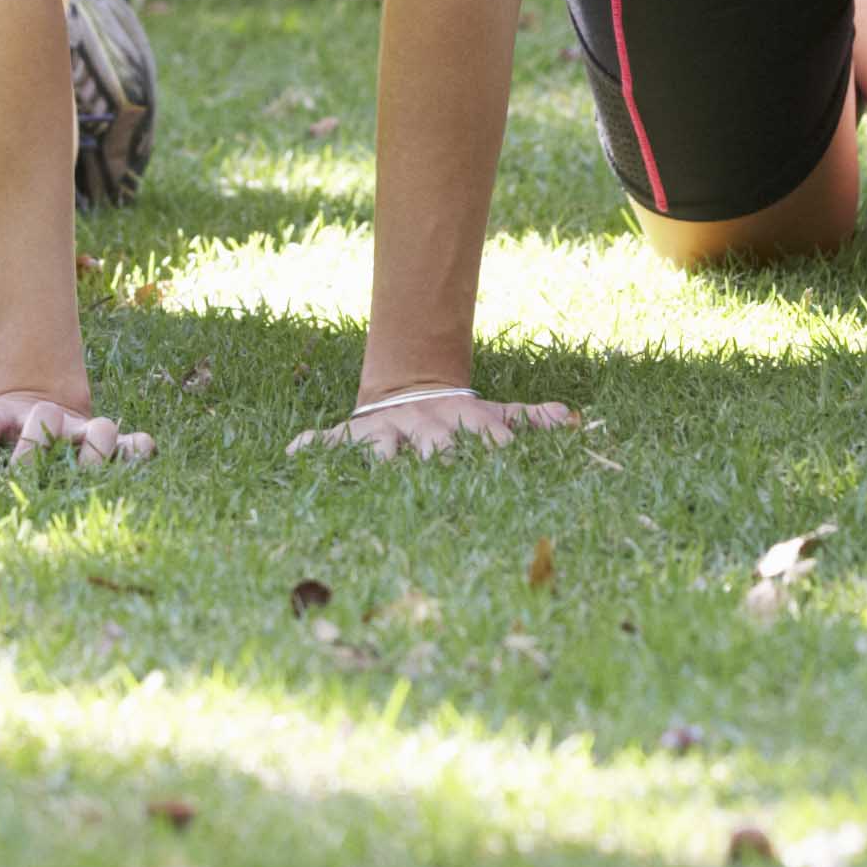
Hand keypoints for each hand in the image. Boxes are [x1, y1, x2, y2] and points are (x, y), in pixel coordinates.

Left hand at [0, 391, 154, 470]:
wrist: (31, 405)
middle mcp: (42, 419)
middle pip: (43, 423)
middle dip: (33, 452)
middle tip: (22, 483)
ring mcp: (78, 429)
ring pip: (99, 428)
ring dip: (97, 450)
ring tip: (91, 475)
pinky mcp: (108, 444)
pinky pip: (134, 443)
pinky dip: (139, 449)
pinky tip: (141, 458)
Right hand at [289, 389, 578, 461]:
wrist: (409, 390)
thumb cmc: (457, 419)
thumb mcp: (492, 415)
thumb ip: (527, 420)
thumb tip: (573, 419)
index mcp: (461, 421)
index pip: (483, 435)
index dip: (495, 448)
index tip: (506, 464)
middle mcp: (423, 426)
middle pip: (432, 446)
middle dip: (437, 461)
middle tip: (441, 476)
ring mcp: (386, 431)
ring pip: (380, 447)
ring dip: (378, 459)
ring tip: (375, 471)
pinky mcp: (352, 435)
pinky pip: (327, 441)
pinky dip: (310, 447)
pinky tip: (293, 453)